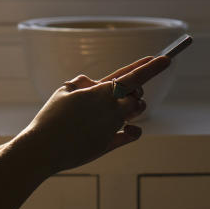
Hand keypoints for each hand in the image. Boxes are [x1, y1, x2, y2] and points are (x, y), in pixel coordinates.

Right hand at [20, 55, 170, 174]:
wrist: (42, 149)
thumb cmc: (50, 117)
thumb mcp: (64, 91)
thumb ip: (83, 82)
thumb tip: (95, 82)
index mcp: (100, 91)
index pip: (132, 75)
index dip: (151, 66)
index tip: (167, 59)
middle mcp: (111, 108)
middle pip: (138, 94)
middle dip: (135, 90)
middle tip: (125, 92)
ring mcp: (113, 127)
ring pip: (137, 111)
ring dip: (134, 107)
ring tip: (120, 108)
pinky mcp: (110, 144)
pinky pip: (133, 134)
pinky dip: (132, 130)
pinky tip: (126, 128)